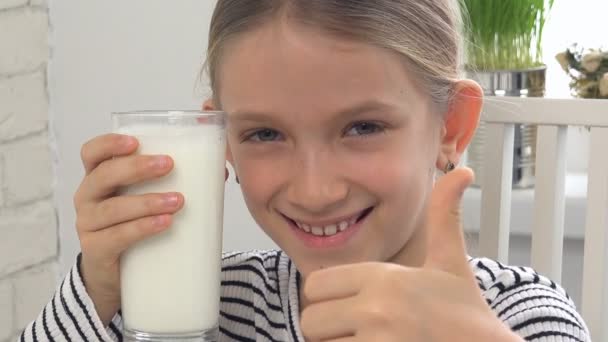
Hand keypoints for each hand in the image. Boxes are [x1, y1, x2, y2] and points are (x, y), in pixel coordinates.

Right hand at [74, 134, 186, 324]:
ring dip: (147, 202)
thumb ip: (177, 181)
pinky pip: (116, 237)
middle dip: (136, 168)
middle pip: (103, 176)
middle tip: (169, 164)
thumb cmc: (135, 224)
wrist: (118, 276)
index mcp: (99, 178)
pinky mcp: (96, 251)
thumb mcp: (148, 199)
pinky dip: (141, 228)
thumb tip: (220, 171)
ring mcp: (88, 225)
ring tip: (178, 200)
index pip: (92, 153)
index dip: (108, 144)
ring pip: (113, 209)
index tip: (135, 141)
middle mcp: (88, 198)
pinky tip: (163, 223)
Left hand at [300, 168, 522, 340]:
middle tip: (354, 329)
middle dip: (327, 328)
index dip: (325, 298)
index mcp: (382, 277)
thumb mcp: (450, 261)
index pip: (314, 287)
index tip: (346, 304)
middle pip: (311, 321)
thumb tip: (461, 172)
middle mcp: (374, 309)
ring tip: (370, 340)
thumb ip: (444, 216)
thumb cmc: (465, 312)